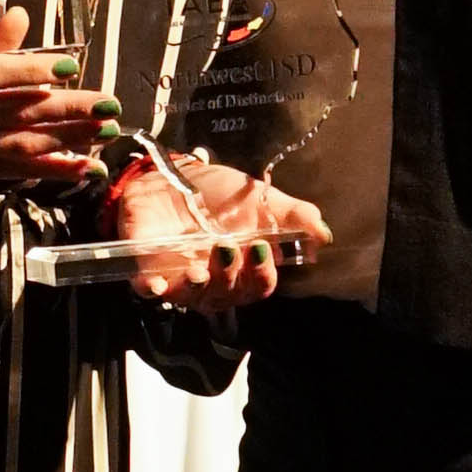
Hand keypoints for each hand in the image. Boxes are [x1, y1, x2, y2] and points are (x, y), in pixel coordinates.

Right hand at [0, 8, 113, 195]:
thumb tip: (22, 14)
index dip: (32, 70)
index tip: (73, 65)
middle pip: (14, 111)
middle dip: (67, 109)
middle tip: (108, 105)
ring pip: (20, 144)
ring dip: (68, 140)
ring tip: (107, 132)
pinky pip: (17, 172)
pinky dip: (54, 170)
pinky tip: (86, 166)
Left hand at [116, 156, 330, 311]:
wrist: (169, 174)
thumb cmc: (216, 194)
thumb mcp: (260, 198)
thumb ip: (294, 216)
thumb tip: (324, 236)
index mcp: (244, 268)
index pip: (259, 286)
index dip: (261, 275)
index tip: (259, 248)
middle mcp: (215, 280)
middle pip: (228, 296)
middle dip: (230, 276)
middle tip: (227, 247)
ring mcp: (180, 278)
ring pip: (194, 298)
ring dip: (199, 286)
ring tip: (199, 268)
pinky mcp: (147, 271)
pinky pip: (149, 291)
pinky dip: (153, 290)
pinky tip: (156, 285)